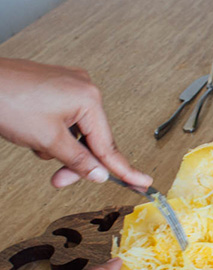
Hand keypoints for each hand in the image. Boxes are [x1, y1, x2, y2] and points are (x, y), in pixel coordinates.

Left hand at [0, 57, 152, 188]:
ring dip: (61, 148)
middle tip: (60, 180)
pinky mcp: (55, 88)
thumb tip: (100, 174)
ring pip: (77, 133)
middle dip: (76, 161)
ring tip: (37, 146)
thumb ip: (79, 161)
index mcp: (88, 99)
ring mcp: (69, 86)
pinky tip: (35, 135)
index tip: (142, 182)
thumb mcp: (48, 141)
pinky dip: (53, 134)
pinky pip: (65, 120)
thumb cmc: (6, 100)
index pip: (109, 146)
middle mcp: (84, 88)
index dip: (124, 170)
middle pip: (93, 140)